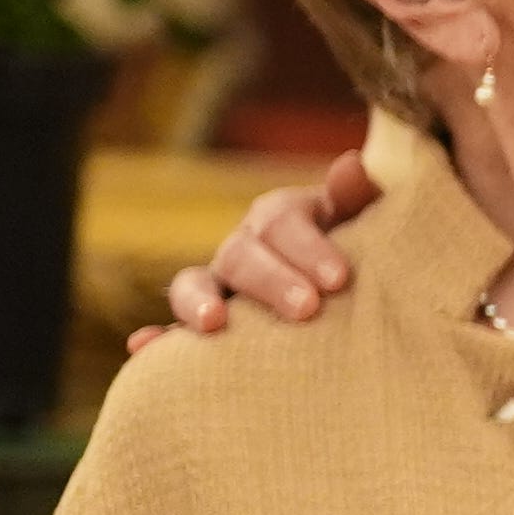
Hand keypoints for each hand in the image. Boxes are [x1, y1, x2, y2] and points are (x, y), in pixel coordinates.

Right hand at [130, 149, 379, 352]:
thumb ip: (360, 198)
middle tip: (307, 309)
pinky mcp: (205, 325)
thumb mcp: (371, 225)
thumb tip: (351, 164)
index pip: (283, 221)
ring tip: (213, 324)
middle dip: (270, 280)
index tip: (340, 280)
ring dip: (196, 301)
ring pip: (192, 284)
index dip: (309, 248)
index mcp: (282, 218)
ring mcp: (218, 287)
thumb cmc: (367, 257)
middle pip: (241, 254)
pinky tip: (142, 349)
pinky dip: (155, 338)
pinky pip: (171, 332)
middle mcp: (244, 248)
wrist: (352, 295)